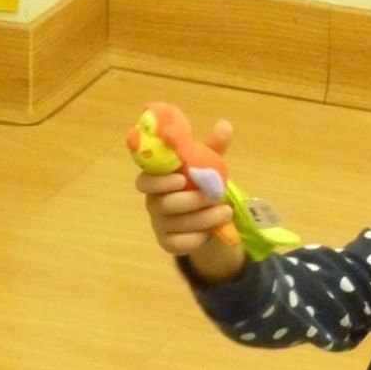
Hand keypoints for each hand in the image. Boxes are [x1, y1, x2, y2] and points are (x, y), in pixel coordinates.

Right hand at [134, 119, 234, 256]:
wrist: (207, 215)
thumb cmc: (199, 183)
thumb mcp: (207, 164)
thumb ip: (213, 147)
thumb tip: (225, 125)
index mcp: (156, 180)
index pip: (145, 181)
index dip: (159, 181)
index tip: (181, 178)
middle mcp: (153, 202)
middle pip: (164, 204)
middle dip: (191, 200)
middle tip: (214, 196)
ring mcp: (159, 224)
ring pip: (177, 224)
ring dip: (203, 218)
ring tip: (226, 211)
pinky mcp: (168, 242)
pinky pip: (178, 244)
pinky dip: (195, 239)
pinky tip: (211, 232)